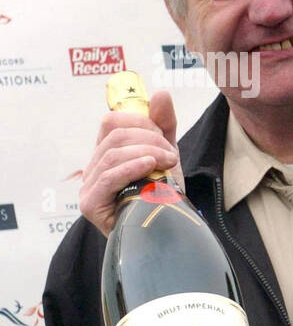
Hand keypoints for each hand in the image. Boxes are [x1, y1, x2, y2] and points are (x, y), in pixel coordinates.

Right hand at [79, 90, 180, 236]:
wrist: (168, 232)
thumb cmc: (163, 195)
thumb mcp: (167, 155)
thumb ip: (164, 125)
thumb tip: (160, 93)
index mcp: (106, 153)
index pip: (112, 121)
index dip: (140, 122)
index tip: (164, 137)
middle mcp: (93, 168)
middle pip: (114, 136)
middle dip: (149, 139)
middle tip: (170, 155)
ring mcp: (89, 186)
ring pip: (113, 154)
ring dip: (147, 153)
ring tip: (167, 164)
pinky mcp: (91, 203)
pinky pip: (109, 176)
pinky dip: (132, 167)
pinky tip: (150, 166)